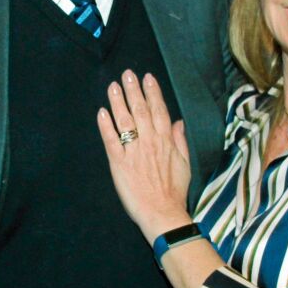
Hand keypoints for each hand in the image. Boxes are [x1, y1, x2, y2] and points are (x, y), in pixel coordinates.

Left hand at [97, 70, 193, 242]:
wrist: (163, 214)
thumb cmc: (175, 192)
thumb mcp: (185, 164)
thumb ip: (181, 141)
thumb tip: (179, 122)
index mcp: (166, 141)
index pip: (159, 110)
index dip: (152, 92)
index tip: (147, 77)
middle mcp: (150, 142)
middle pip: (141, 111)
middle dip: (134, 90)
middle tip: (127, 73)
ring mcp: (133, 152)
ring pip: (125, 121)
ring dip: (118, 101)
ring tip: (113, 86)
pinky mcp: (119, 164)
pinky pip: (111, 141)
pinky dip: (106, 126)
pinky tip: (102, 113)